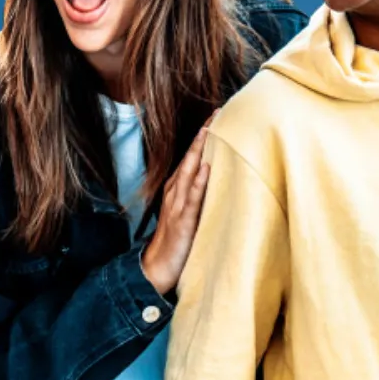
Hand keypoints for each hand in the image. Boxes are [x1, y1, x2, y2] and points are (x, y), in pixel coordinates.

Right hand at [140, 119, 213, 295]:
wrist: (157, 268)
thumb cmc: (177, 242)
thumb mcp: (190, 215)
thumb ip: (201, 199)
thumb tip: (221, 183)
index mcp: (178, 189)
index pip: (193, 158)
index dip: (203, 137)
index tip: (217, 115)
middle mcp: (175, 192)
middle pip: (191, 157)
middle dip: (203, 134)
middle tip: (217, 111)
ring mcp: (177, 205)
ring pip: (189, 171)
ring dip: (200, 150)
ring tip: (211, 129)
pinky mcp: (182, 221)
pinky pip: (191, 198)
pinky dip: (198, 181)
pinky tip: (207, 167)